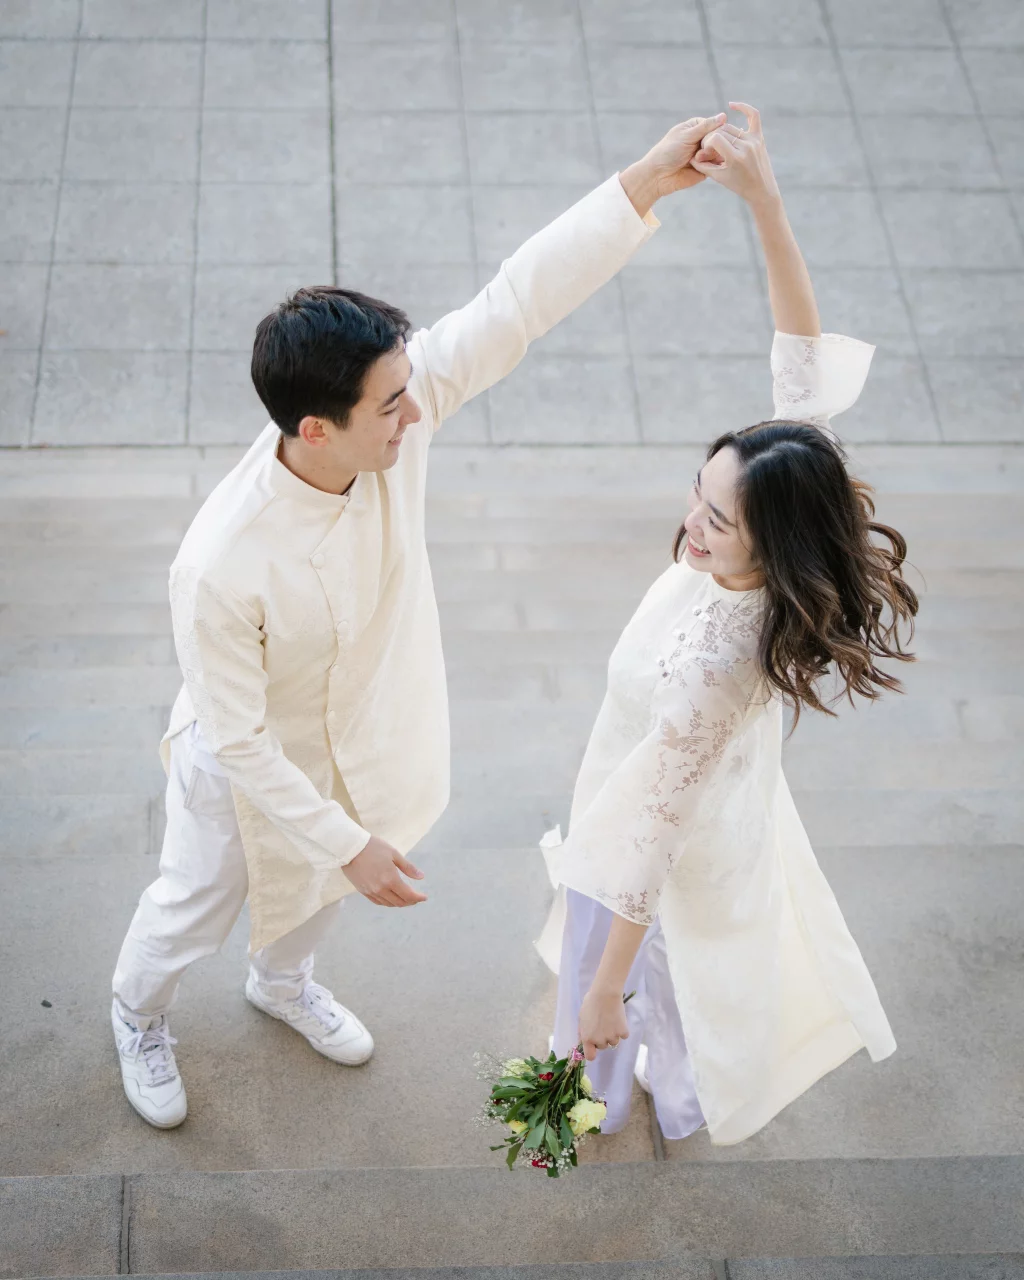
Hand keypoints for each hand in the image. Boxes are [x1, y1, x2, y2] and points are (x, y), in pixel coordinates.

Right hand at [344, 834, 426, 906]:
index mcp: (390, 879)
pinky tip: (391, 898)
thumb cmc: (373, 847)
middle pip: (399, 902)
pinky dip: (387, 902)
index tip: (425, 897)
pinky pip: (378, 902)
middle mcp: (381, 889)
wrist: (350, 848)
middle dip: (410, 902)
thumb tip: (421, 877)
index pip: (408, 895)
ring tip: (405, 898)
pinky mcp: (362, 891)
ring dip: (399, 903)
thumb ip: (408, 867)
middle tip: (416, 898)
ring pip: (389, 904)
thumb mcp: (394, 854)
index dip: (418, 898)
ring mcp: (371, 891)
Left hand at [578, 986, 629, 1061]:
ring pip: (614, 1042)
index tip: (593, 1046)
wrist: (605, 994)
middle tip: (603, 1025)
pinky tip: (619, 1019)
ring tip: (611, 1021)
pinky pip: (623, 1035)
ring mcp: (612, 1037)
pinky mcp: (623, 1032)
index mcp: (588, 1038)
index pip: (590, 1056)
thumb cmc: (591, 1003)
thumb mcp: (581, 1017)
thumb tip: (583, 1040)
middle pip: (603, 1046)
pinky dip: (622, 1029)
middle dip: (603, 1038)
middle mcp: (600, 1040)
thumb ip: (582, 1031)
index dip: (592, 1052)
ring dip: (613, 1034)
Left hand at [619, 113, 743, 214]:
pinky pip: (715, 166)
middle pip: (719, 139)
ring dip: (710, 156)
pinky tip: (702, 167)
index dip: (715, 131)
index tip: (706, 137)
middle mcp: (701, 139)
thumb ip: (706, 126)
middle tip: (699, 151)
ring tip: (696, 160)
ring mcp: (704, 154)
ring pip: (719, 152)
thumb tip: (724, 115)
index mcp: (696, 127)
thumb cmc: (668, 151)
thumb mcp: (687, 135)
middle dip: (712, 145)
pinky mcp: (705, 169)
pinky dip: (711, 166)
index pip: (715, 125)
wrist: (658, 176)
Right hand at [691, 102, 780, 208]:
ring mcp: (754, 140)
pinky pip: (753, 115)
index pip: (715, 138)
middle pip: (722, 132)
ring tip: (717, 144)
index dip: (707, 143)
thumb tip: (691, 156)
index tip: (705, 152)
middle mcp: (746, 146)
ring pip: (730, 127)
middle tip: (709, 150)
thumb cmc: (739, 186)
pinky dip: (743, 108)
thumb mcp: (719, 178)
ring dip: (720, 133)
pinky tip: (732, 105)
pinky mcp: (759, 137)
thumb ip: (704, 166)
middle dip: (711, 139)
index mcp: (736, 158)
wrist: (762, 189)